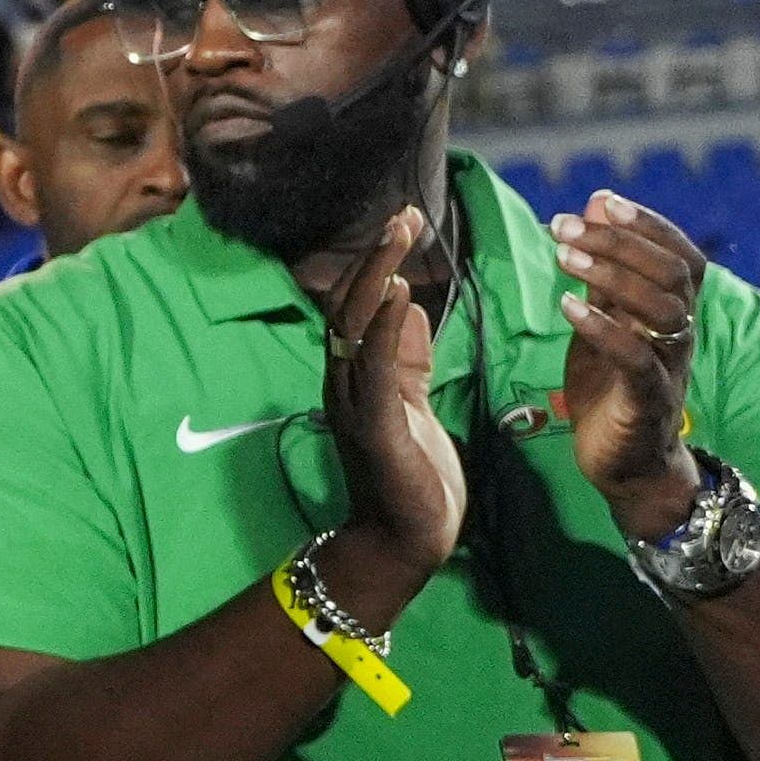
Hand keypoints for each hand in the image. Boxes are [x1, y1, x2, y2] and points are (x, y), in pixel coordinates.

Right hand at [319, 204, 464, 620]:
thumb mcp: (413, 408)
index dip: (375, 263)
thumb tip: (415, 309)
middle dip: (376, 256)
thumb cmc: (412, 480)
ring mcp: (355, 401)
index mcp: (354, 377)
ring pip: (358, 324)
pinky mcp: (376, 424)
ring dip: (378, 275)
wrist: (403, 545)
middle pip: (350, 304)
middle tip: (403, 215)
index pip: (356, 307)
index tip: (402, 224)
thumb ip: (409, 362)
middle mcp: (344, 381)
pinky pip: (378, 364)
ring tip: (400, 234)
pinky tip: (401, 292)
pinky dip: (388, 325)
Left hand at [553, 189, 704, 534]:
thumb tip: (597, 203)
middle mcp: (681, 335)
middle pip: (673, 275)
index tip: (604, 201)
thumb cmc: (611, 384)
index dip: (651, 225)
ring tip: (563, 257)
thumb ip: (603, 268)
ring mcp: (668, 368)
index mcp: (674, 312)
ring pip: (662, 311)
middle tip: (565, 227)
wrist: (625, 464)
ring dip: (612, 276)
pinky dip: (604, 328)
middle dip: (620, 243)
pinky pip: (637, 359)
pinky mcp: (649, 402)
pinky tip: (567, 307)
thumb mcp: (603, 317)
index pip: (683, 256)